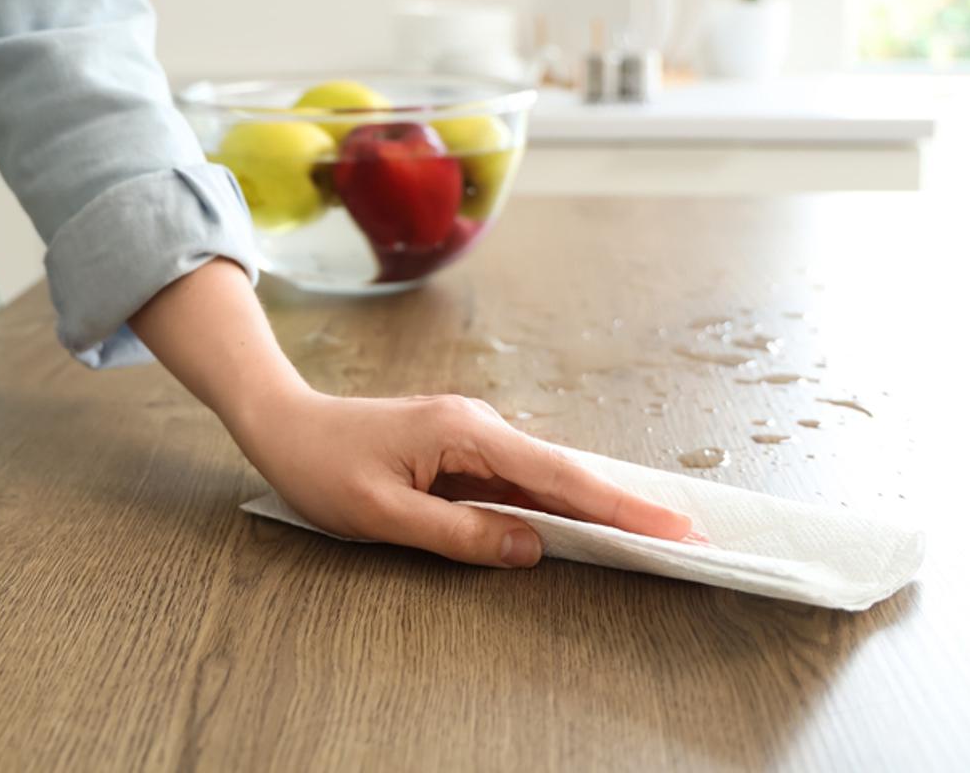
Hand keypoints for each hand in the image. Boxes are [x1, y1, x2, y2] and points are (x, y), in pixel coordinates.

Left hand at [238, 390, 693, 566]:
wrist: (282, 421)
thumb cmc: (321, 465)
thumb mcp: (382, 514)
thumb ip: (457, 534)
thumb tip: (531, 548)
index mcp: (465, 434)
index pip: (559, 478)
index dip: (620, 509)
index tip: (675, 528)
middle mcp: (479, 426)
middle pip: (566, 474)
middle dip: (625, 508)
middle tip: (687, 539)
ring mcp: (471, 435)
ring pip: (544, 478)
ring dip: (592, 507)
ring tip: (649, 537)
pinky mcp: (460, 449)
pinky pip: (517, 480)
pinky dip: (552, 503)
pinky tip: (578, 526)